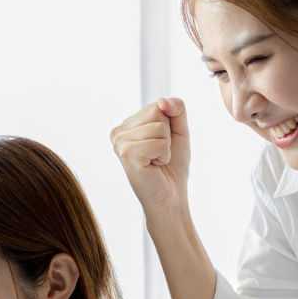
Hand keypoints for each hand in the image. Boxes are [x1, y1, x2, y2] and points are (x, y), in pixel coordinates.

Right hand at [109, 97, 191, 219]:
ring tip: (156, 161)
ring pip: (159, 127)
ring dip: (166, 147)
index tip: (162, 145)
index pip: (157, 105)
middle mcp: (118, 131)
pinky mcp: (126, 154)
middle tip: (159, 155)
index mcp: (127, 124)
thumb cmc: (172, 166)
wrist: (170, 197)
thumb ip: (176, 109)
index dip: (169, 126)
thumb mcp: (179, 131)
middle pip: (157, 112)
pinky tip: (153, 166)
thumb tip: (163, 101)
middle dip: (168, 135)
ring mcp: (119, 142)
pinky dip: (164, 156)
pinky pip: (159, 143)